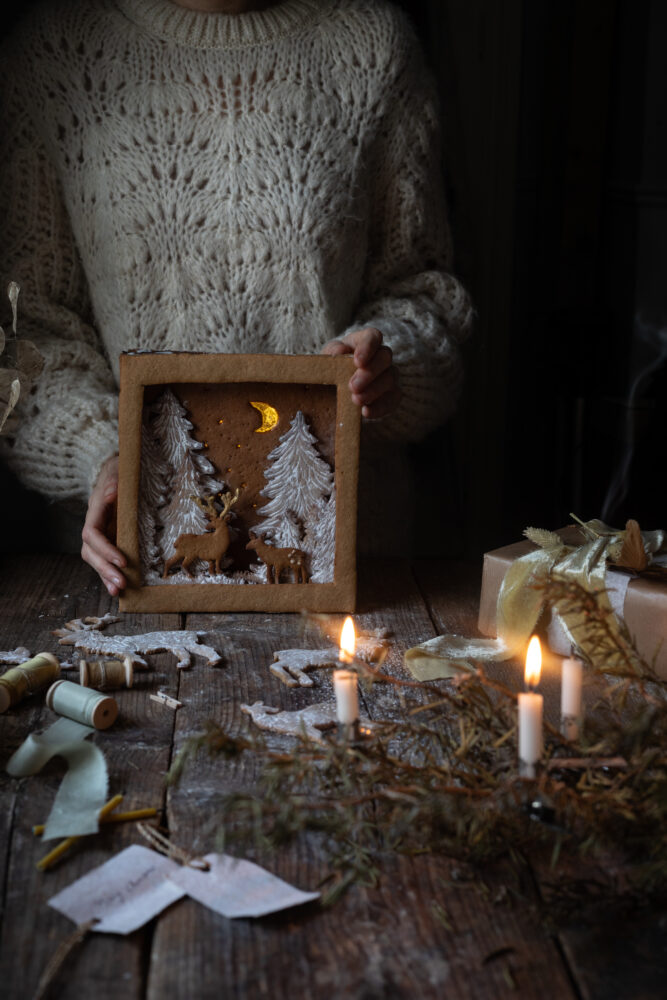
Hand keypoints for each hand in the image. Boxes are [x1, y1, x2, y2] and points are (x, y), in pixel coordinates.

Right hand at [81, 455, 126, 595]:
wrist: (116, 472)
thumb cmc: (118, 471)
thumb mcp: (117, 471)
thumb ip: (113, 482)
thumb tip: (111, 493)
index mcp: (94, 511)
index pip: (92, 534)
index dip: (105, 549)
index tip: (123, 560)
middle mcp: (93, 525)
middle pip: (90, 552)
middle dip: (104, 569)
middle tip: (121, 584)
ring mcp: (99, 535)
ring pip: (95, 560)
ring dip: (105, 576)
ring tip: (118, 591)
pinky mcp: (108, 541)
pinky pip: (104, 560)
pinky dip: (110, 575)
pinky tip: (118, 589)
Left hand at [322, 327, 399, 418]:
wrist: (335, 389)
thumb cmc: (333, 367)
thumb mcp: (327, 357)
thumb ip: (332, 352)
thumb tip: (341, 351)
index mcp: (365, 342)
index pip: (373, 336)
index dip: (368, 347)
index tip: (357, 362)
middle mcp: (381, 356)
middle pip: (385, 357)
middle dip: (370, 372)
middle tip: (353, 386)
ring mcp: (389, 375)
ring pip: (390, 379)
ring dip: (373, 391)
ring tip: (356, 400)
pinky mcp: (392, 394)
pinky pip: (393, 399)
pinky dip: (380, 407)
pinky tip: (366, 412)